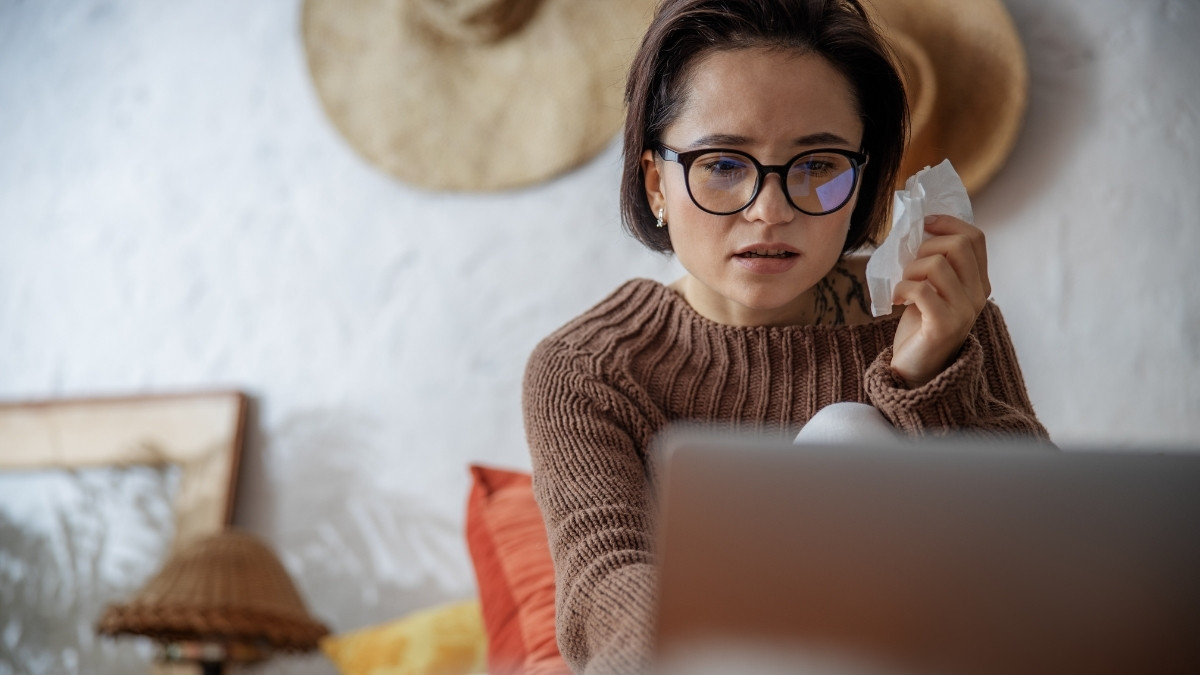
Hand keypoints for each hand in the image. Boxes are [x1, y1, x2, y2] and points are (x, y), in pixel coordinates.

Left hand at [890, 215, 989, 387]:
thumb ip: (936, 265)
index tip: (925, 224)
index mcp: (979, 283)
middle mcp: (978, 296)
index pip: (975, 238)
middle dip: (927, 246)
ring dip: (910, 270)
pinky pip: (922, 290)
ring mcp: (964, 311)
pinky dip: (903, 289)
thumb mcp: (934, 290)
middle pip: (958, 245)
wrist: (917, 370)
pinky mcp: (945, 326)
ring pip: (937, 265)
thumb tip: (921, 230)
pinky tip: (898, 301)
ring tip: (904, 287)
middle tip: (910, 266)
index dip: (949, 223)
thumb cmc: (921, 326)